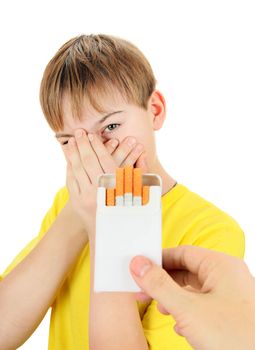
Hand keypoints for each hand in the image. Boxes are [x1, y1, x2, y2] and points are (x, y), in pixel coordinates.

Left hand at [63, 130, 146, 235]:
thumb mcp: (140, 194)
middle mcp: (100, 190)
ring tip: (71, 141)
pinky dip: (69, 168)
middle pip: (89, 161)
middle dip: (83, 144)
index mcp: (117, 186)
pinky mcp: (77, 202)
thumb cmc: (130, 214)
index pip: (104, 159)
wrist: (113, 237)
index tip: (91, 134)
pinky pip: (71, 181)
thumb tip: (142, 151)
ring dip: (73, 153)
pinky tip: (69, 159)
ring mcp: (87, 197)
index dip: (96, 145)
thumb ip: (141, 173)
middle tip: (79, 132)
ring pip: (77, 169)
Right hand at [130, 246, 254, 349]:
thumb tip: (139, 265)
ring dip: (175, 299)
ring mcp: (231, 296)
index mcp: (221, 266)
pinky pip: (203, 305)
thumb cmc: (237, 337)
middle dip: (165, 282)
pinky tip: (181, 326)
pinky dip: (188, 313)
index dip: (160, 260)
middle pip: (187, 270)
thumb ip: (160, 285)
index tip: (141, 269)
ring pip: (194, 289)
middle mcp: (228, 277)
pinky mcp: (232, 314)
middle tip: (145, 290)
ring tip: (162, 309)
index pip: (183, 252)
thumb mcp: (188, 309)